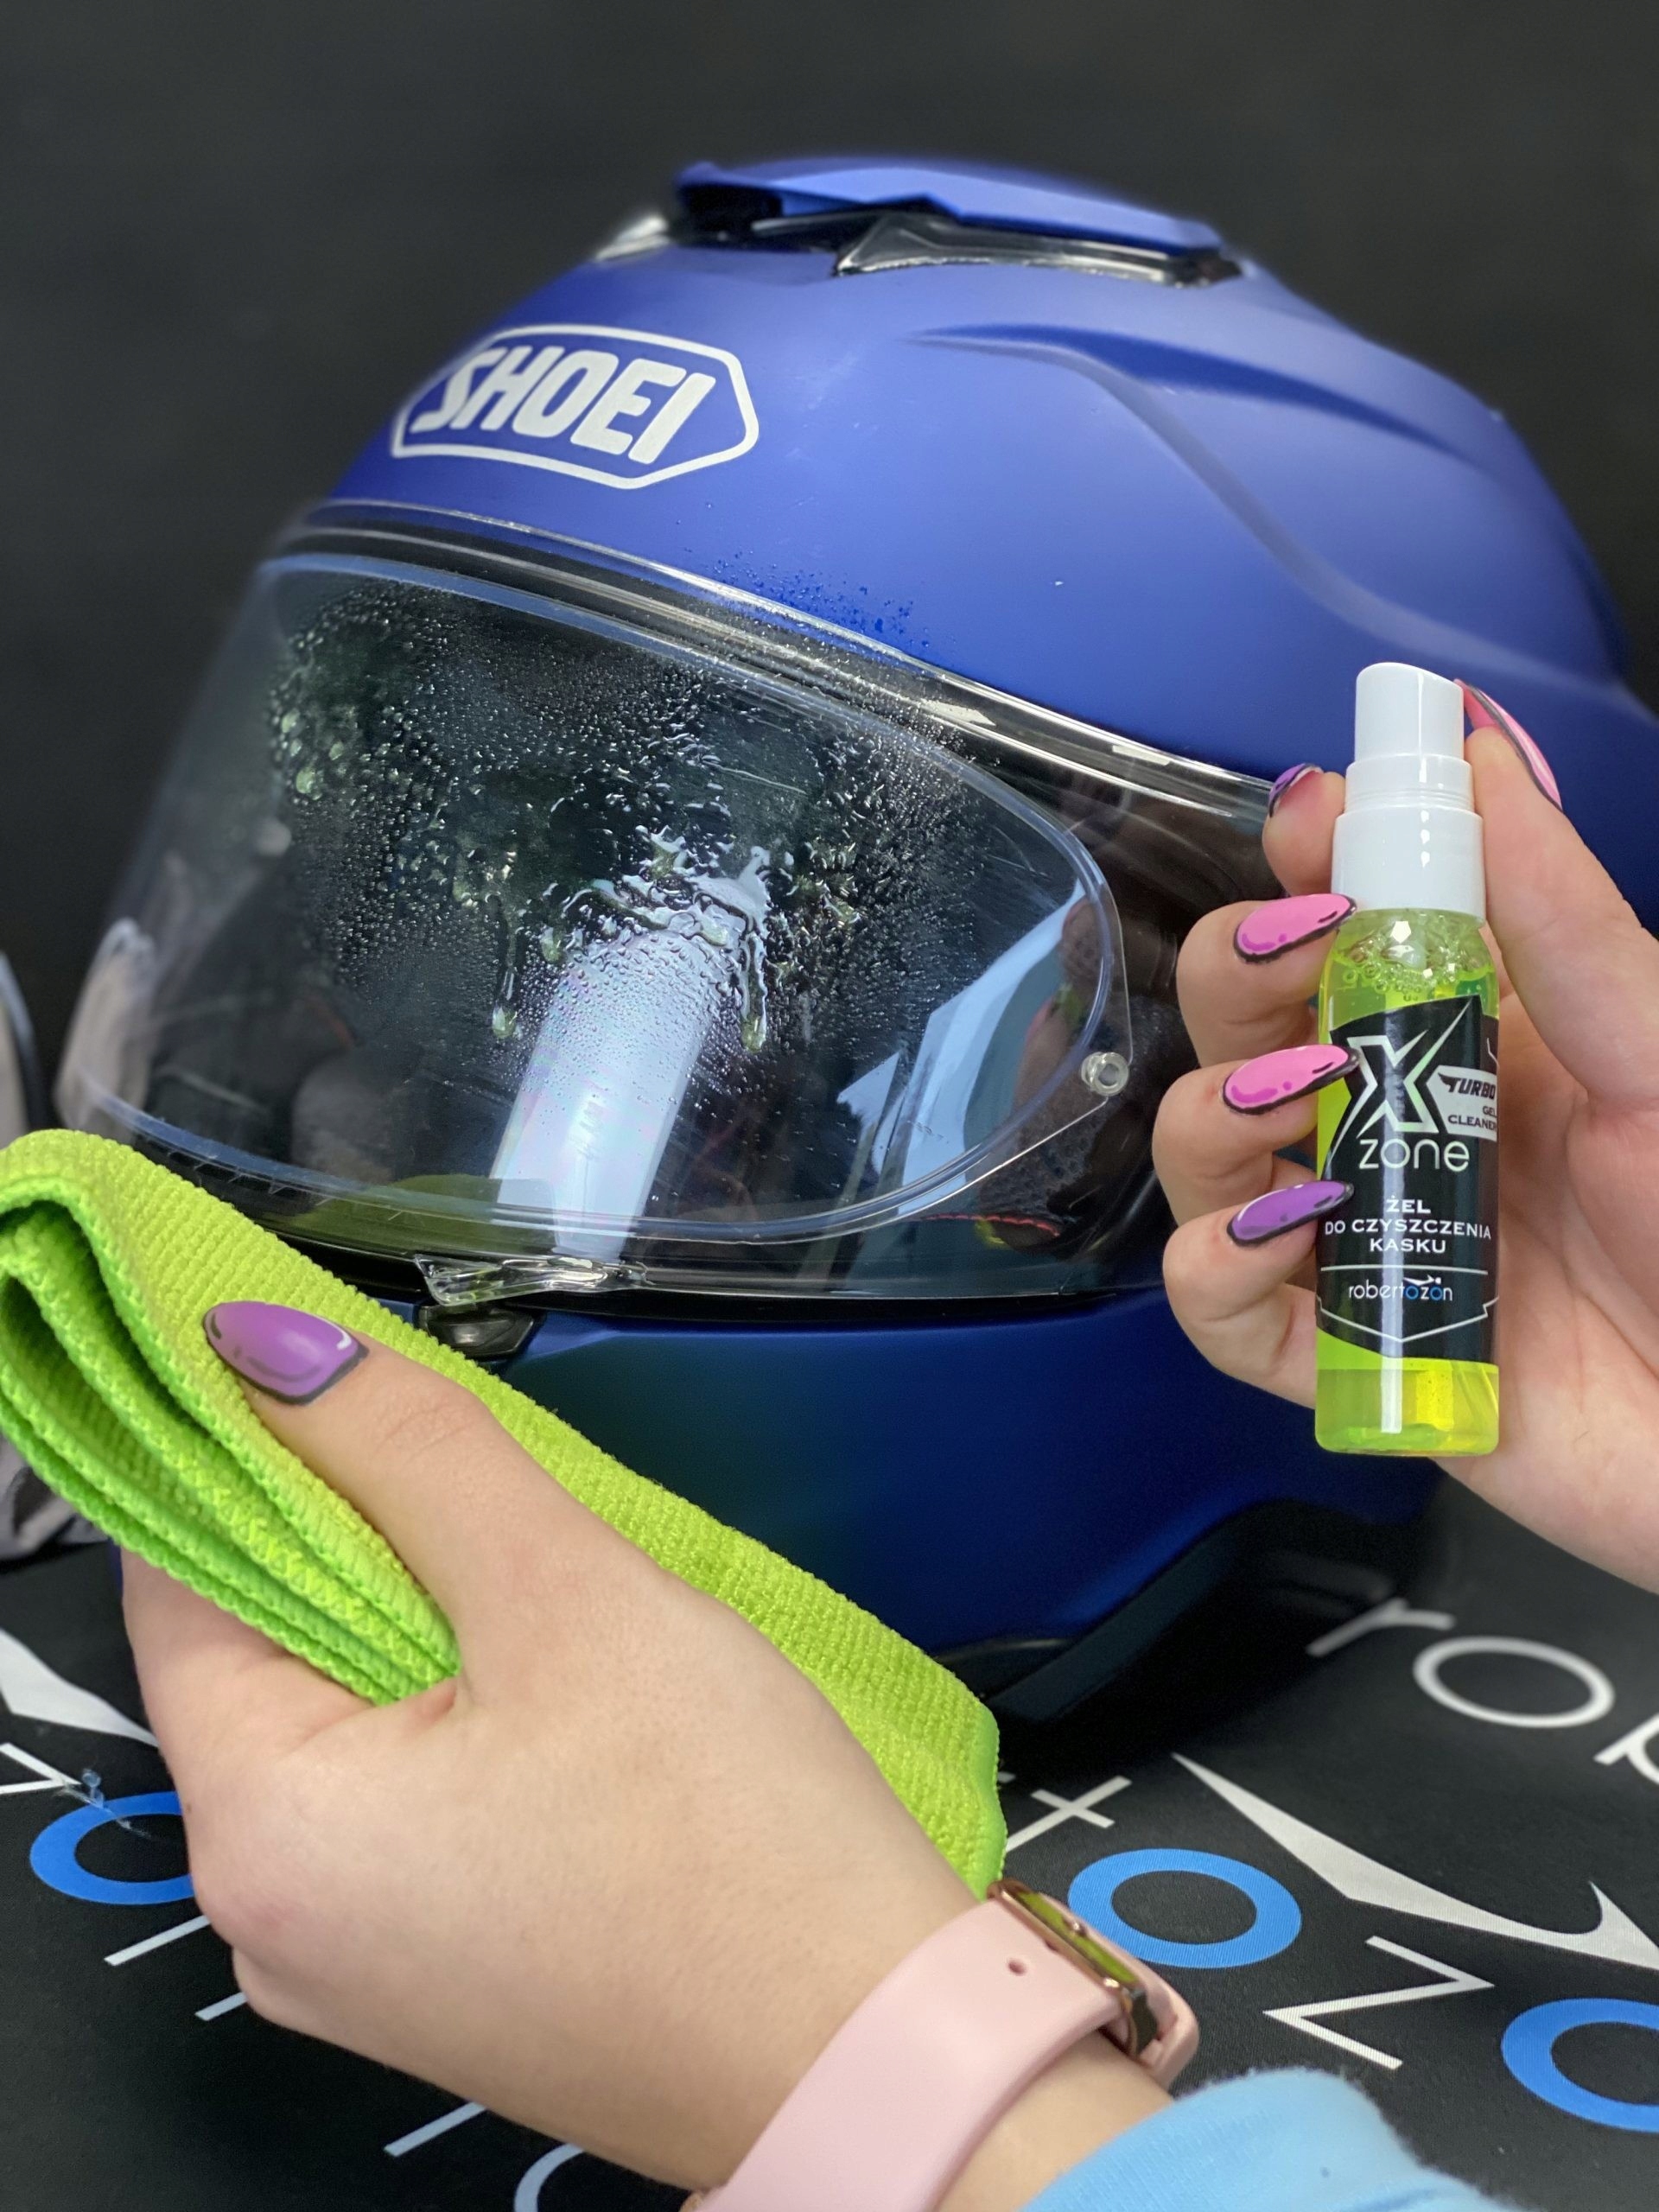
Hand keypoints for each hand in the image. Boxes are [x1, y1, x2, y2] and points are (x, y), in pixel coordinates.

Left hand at [123, 1317, 1162, 2200]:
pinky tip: (556, 1679)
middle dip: (355, 1536)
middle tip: (477, 1467)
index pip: (180, 1582)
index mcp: (259, 1830)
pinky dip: (452, 1709)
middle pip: (259, 1656)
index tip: (341, 1374)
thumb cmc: (727, 1831)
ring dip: (416, 1618)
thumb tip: (264, 1347)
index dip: (251, 1454)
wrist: (876, 2058)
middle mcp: (266, 1918)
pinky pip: (397, 1800)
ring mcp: (351, 1962)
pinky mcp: (436, 1975)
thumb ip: (409, 1450)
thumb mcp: (566, 1593)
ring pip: (341, 1720)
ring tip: (542, 1575)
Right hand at [1153, 701, 1658, 1589]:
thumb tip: (1482, 758)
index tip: (1312, 820)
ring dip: (1214, 1109)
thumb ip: (1564, 925)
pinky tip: (1287, 1232)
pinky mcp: (1341, 1354)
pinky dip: (1215, 1259)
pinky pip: (1214, 1302)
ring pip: (1202, 1151)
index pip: (1345, 923)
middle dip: (1236, 971)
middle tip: (1297, 961)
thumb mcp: (1658, 1062)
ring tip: (1298, 1105)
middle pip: (1242, 1023)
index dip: (1306, 861)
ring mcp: (1359, 1237)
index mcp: (1475, 1037)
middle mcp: (1395, 1126)